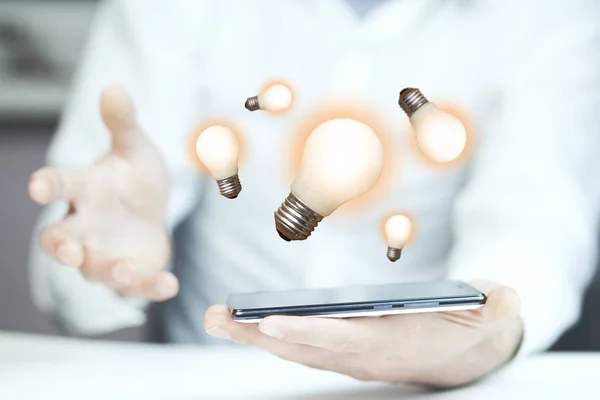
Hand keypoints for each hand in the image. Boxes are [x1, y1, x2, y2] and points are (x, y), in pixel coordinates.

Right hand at [28, 85, 177, 300]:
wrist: (151, 208)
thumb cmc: (134, 176)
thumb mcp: (135, 148)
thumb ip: (123, 123)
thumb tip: (114, 88)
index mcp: (86, 189)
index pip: (59, 185)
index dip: (45, 185)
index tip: (36, 186)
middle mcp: (86, 224)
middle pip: (59, 240)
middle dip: (60, 247)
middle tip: (68, 251)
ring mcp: (104, 252)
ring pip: (93, 269)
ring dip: (107, 270)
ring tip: (127, 268)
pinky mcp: (128, 274)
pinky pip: (133, 287)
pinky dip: (150, 288)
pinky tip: (170, 284)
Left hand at [204, 281, 522, 387]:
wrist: (464, 355)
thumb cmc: (469, 327)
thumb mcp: (491, 314)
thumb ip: (497, 307)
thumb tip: (507, 297)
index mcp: (393, 343)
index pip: (343, 339)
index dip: (307, 334)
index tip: (269, 324)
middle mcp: (364, 354)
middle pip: (304, 346)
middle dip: (258, 334)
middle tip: (218, 317)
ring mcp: (350, 354)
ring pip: (294, 347)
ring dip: (252, 334)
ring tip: (216, 317)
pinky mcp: (343, 349)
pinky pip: (299, 345)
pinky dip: (268, 336)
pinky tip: (243, 324)